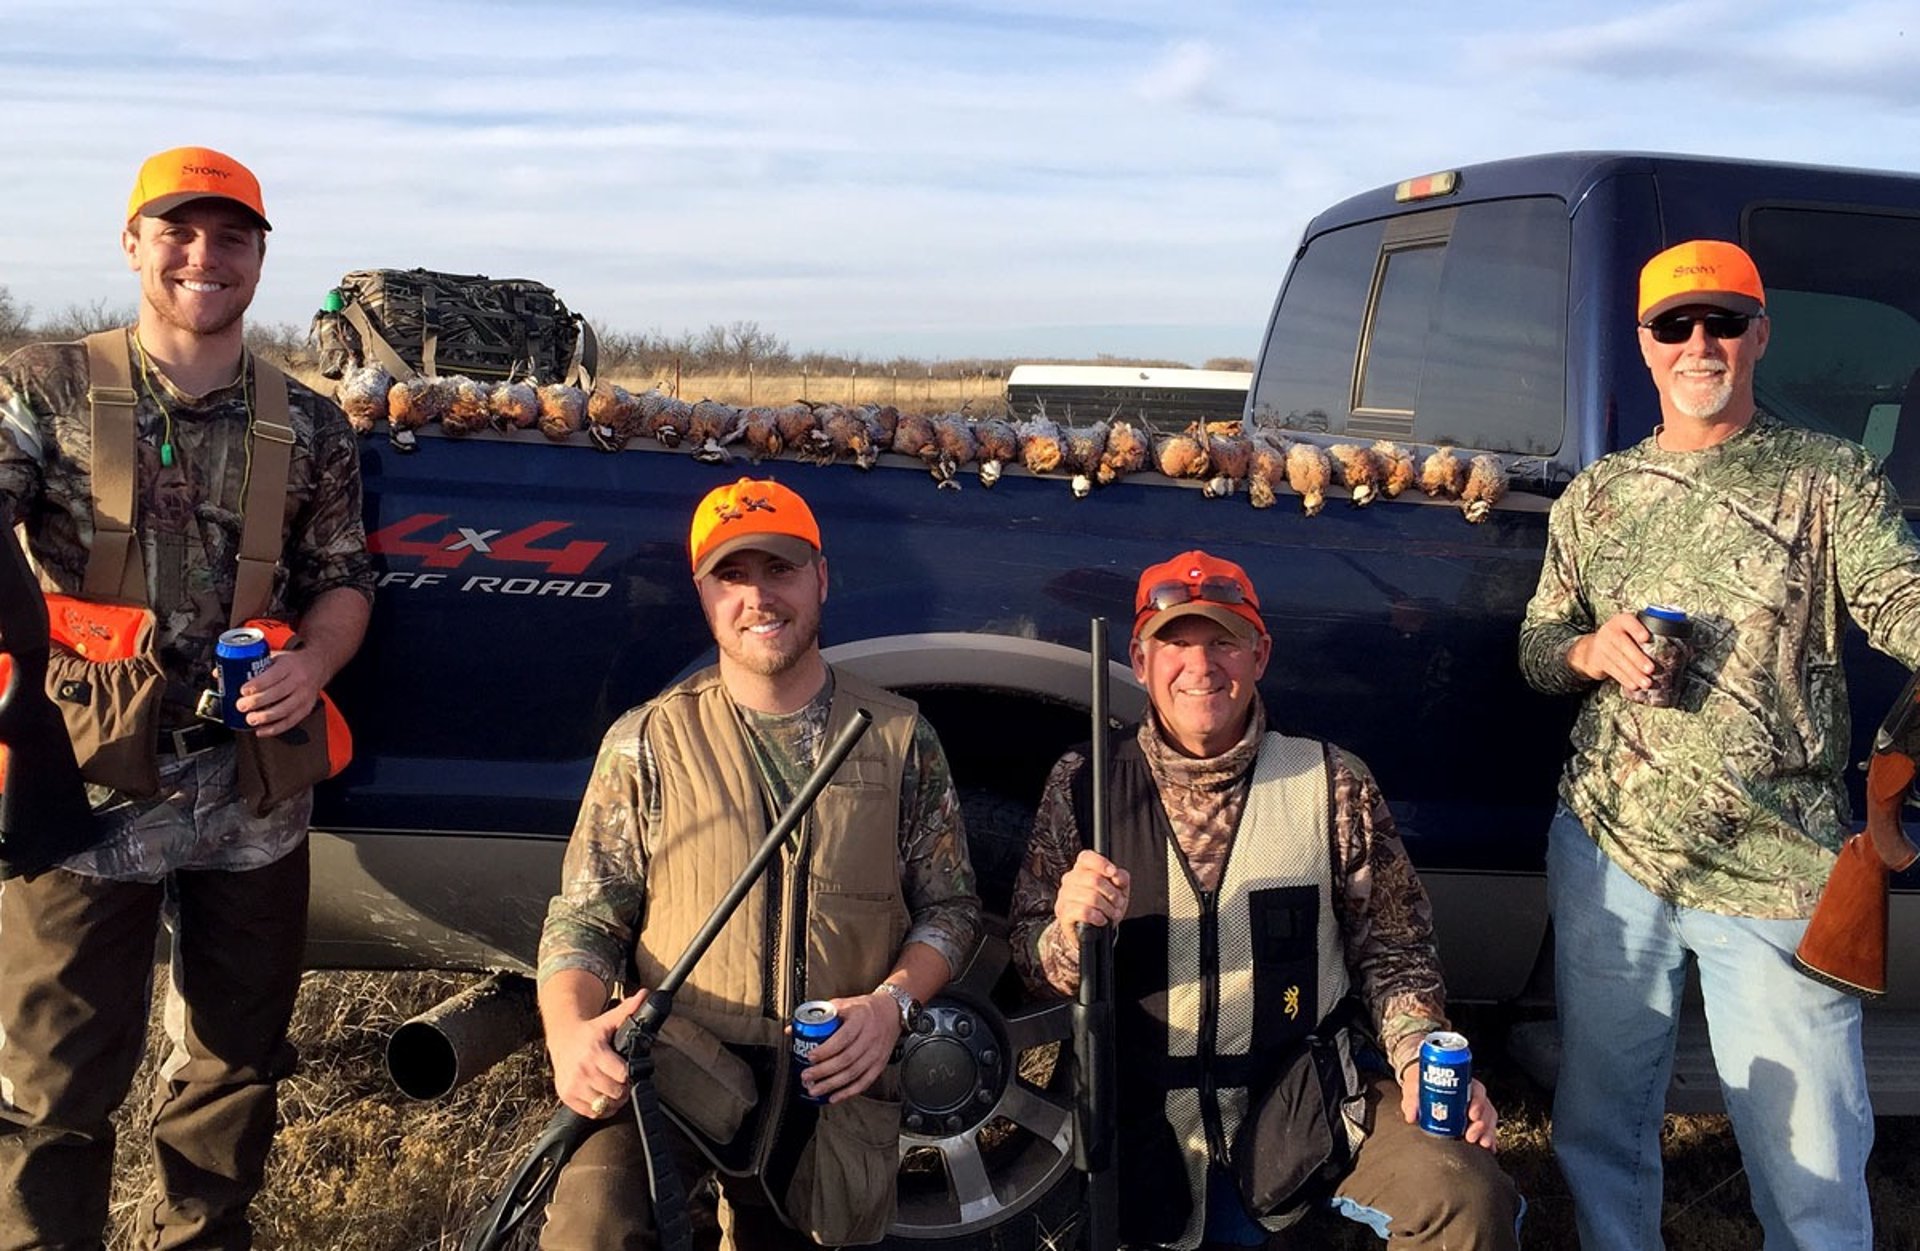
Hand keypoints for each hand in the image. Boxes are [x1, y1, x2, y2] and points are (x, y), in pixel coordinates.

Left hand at [236, 645, 326, 735]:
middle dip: (258, 702)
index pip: (274, 675)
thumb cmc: (291, 662)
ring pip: (285, 709)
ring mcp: (304, 695)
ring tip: (250, 720)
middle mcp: (299, 680)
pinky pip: (291, 721)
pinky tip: (262, 731)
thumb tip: (218, 673)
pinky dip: (276, 728)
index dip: (258, 684)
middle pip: (278, 693)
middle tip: (241, 706)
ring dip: (266, 717)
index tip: (243, 690)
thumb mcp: (273, 656)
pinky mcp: (306, 708)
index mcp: (289, 665)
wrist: (318, 664)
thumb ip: (249, 664)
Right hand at [547, 989, 646, 1117]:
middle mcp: (582, 1070)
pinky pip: (591, 1112)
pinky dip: (600, 1108)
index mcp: (594, 1052)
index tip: (629, 1071)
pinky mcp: (566, 1096)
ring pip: (604, 1105)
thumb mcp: (608, 1021)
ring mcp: (572, 1085)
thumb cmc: (589, 1033)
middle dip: (623, 1089)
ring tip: (613, 1089)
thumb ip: (628, 1010)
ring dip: (613, 1100)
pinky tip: (602, 1096)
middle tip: (623, 1082)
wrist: (562, 1040)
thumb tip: (646, 995)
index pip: (621, 1074)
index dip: (629, 1075)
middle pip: (615, 1092)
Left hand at [795, 989, 900, 1103]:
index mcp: (860, 1019)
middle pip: (846, 1059)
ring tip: (815, 1090)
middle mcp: (870, 1037)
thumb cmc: (864, 1009)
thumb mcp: (842, 1004)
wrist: (892, 1012)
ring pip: (853, 1073)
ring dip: (832, 1085)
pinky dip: (848, 1092)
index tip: (810, 1057)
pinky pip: (864, 1082)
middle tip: (807, 1077)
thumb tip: (792, 1029)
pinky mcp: (879, 1064)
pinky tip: (834, 1096)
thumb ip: (818, 1016)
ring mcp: (876, 1052)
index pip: (842, 1038)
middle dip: (824, 1071)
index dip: (825, 1050)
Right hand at [1054, 849, 1130, 934]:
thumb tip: (1117, 876)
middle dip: (1112, 893)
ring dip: (1107, 908)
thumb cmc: (1105, 905)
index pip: (1086, 858)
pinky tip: (1101, 919)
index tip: (1113, 873)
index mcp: (1082, 869)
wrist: (1093, 930)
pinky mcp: (1063, 913)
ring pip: (1091, 897)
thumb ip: (1121, 878)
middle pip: (1094, 879)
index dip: (1101, 864)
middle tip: (1118, 903)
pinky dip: (1097, 917)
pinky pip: (1083, 911)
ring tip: (1112, 913)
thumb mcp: (1119, 890)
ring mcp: (1064, 896)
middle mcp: (1070, 879)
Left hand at [1398, 1068, 1498, 1151]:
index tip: (1472, 1114)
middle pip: (1485, 1109)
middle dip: (1482, 1124)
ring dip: (1487, 1133)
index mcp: (1462, 1084)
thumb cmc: (1421, 1084)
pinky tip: (1488, 1149)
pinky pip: (1488, 1130)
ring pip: (1489, 1120)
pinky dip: (1489, 1139)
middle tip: (1472, 1136)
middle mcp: (1472, 1096)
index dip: (1478, 1103)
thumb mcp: (1414, 1087)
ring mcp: (1476, 1109)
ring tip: (1482, 1144)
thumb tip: (1411, 1116)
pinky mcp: (1475, 1121)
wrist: (1420, 1086)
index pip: (1477, 1091)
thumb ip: (1412, 1100)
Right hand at [1566, 611, 1654, 694]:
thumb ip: (1646, 634)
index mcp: (1621, 621)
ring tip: (1647, 683)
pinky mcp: (1598, 660)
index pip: (1628, 621)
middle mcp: (1609, 631)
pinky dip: (1625, 679)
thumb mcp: (1629, 631)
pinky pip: (1613, 670)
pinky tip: (1634, 685)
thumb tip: (1675, 647)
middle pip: (1623, 644)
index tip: (1646, 638)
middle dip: (1638, 658)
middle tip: (1651, 669)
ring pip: (1618, 660)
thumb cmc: (1620, 640)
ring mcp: (1602, 646)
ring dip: (1633, 673)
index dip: (1637, 629)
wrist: (1592, 649)